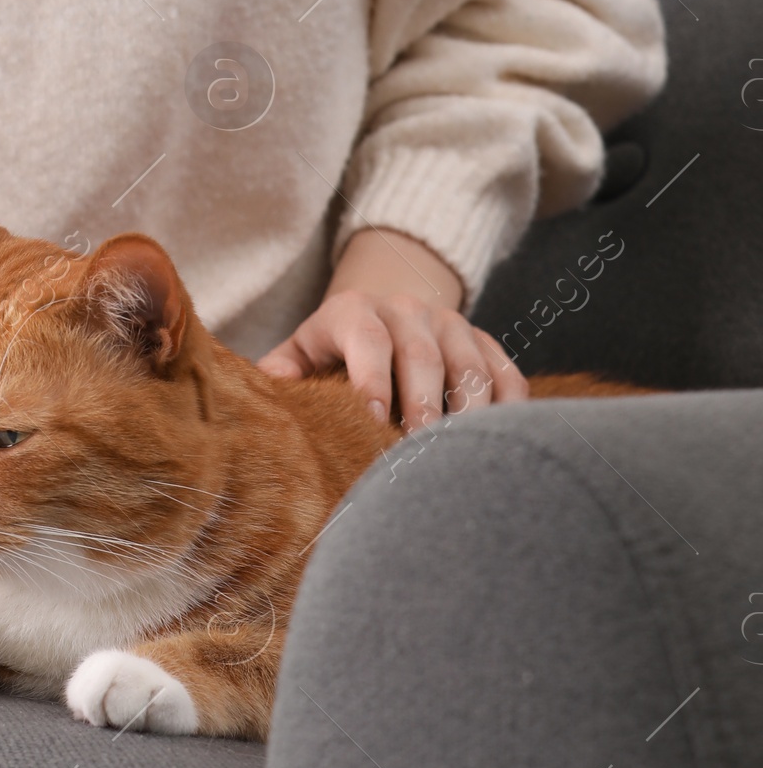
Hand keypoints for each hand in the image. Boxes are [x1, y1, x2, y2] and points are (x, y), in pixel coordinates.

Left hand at [256, 225, 528, 429]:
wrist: (381, 310)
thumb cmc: (332, 351)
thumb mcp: (300, 353)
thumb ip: (282, 374)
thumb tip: (260, 401)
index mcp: (353, 310)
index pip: (366, 338)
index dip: (370, 379)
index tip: (373, 423)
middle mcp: (405, 309)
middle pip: (421, 355)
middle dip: (422, 405)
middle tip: (421, 452)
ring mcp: (450, 323)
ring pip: (469, 366)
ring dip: (468, 413)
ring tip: (460, 458)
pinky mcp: (484, 341)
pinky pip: (506, 375)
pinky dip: (508, 411)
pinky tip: (498, 446)